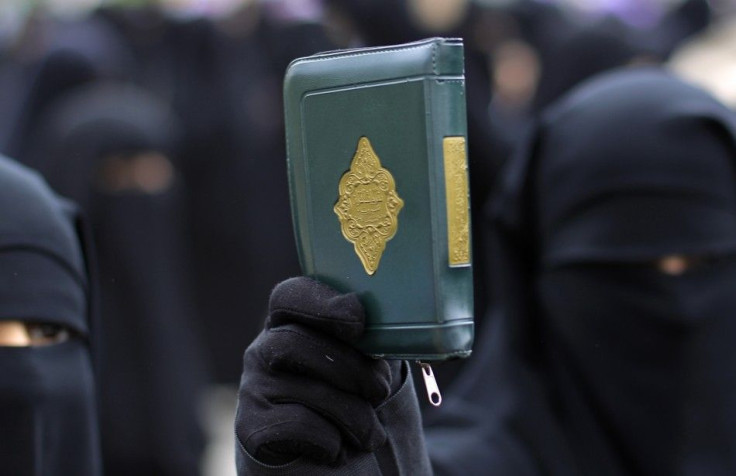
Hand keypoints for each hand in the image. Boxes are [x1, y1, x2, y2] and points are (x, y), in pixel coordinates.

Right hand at [235, 276, 400, 464]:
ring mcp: (253, 388)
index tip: (358, 321)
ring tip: (371, 432)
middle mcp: (263, 350)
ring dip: (353, 414)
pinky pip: (298, 426)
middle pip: (296, 343)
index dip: (322, 304)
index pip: (289, 296)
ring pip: (305, 389)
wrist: (324, 452)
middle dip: (351, 369)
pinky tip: (339, 448)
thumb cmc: (348, 395)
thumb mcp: (361, 359)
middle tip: (380, 389)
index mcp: (290, 322)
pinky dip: (330, 440)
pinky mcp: (252, 427)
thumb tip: (399, 328)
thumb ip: (369, 337)